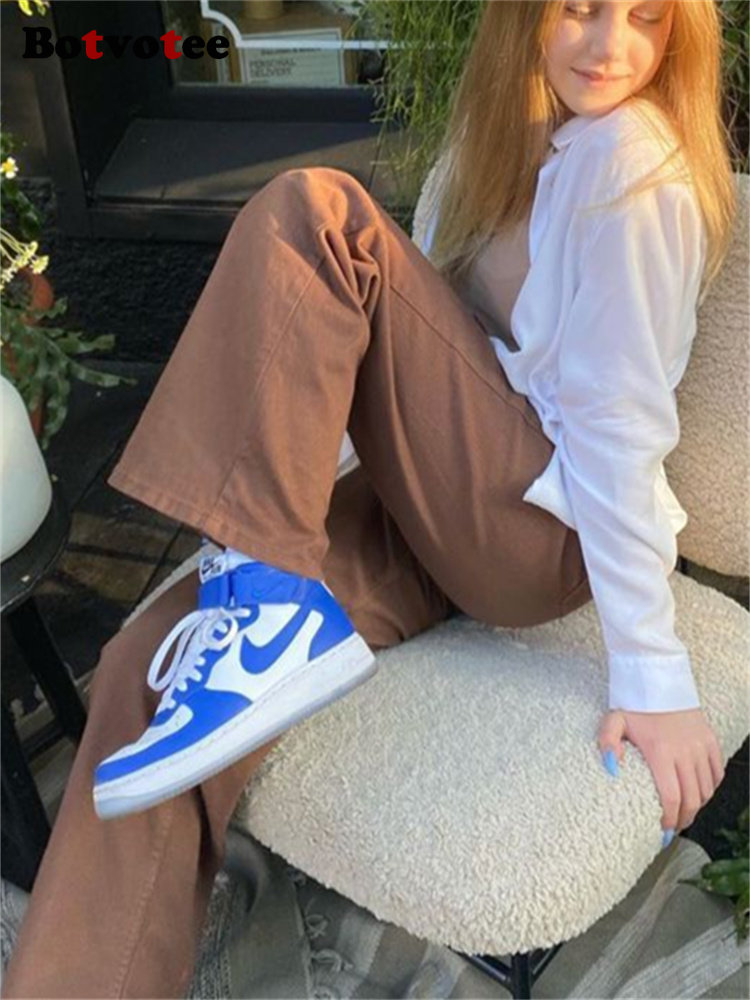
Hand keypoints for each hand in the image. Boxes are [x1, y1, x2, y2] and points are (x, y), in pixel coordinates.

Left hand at [598, 708, 725, 835]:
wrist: (658, 677)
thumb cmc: (634, 702)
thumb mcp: (614, 721)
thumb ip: (608, 744)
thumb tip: (612, 770)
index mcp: (660, 751)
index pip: (671, 797)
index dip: (669, 818)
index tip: (663, 829)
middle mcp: (684, 752)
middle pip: (692, 798)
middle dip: (684, 819)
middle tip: (673, 827)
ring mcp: (700, 745)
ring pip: (707, 789)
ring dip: (697, 805)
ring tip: (684, 812)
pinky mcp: (710, 739)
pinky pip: (717, 771)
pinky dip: (711, 786)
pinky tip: (699, 791)